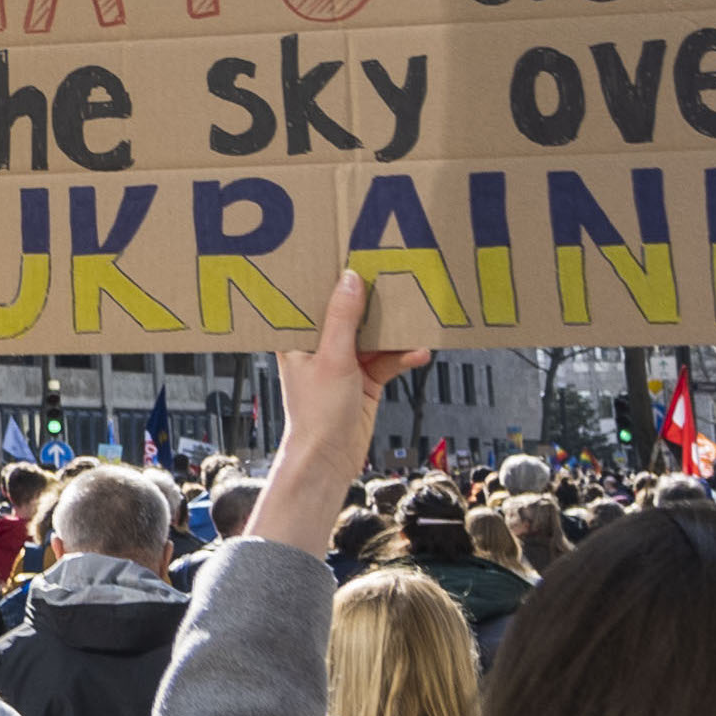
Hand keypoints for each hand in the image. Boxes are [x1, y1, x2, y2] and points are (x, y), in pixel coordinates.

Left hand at [250, 274, 428, 553]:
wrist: (330, 459)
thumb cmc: (317, 415)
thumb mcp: (334, 359)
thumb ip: (343, 319)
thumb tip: (350, 280)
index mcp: (297, 339)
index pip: (311, 299)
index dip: (327, 280)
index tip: (348, 256)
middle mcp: (318, 348)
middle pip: (346, 315)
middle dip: (368, 301)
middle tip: (390, 277)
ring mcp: (342, 364)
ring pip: (371, 337)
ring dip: (391, 331)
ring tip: (413, 315)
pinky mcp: (363, 381)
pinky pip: (385, 360)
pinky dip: (401, 356)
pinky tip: (418, 351)